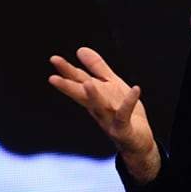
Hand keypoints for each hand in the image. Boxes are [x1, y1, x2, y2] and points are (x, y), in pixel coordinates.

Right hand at [48, 47, 160, 182]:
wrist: (138, 142)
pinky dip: (130, 102)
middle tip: (52, 78)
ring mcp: (109, 120)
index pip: (79, 81)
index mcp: (94, 96)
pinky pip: (125, 114)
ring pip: (100, 107)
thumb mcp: (111, 85)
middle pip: (82, 95)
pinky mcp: (123, 129)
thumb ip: (96, 68)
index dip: (67, 70)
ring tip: (87, 84)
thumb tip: (80, 49)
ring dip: (94, 96)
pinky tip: (136, 88)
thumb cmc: (122, 112)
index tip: (54, 59)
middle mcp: (98, 108)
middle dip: (67, 87)